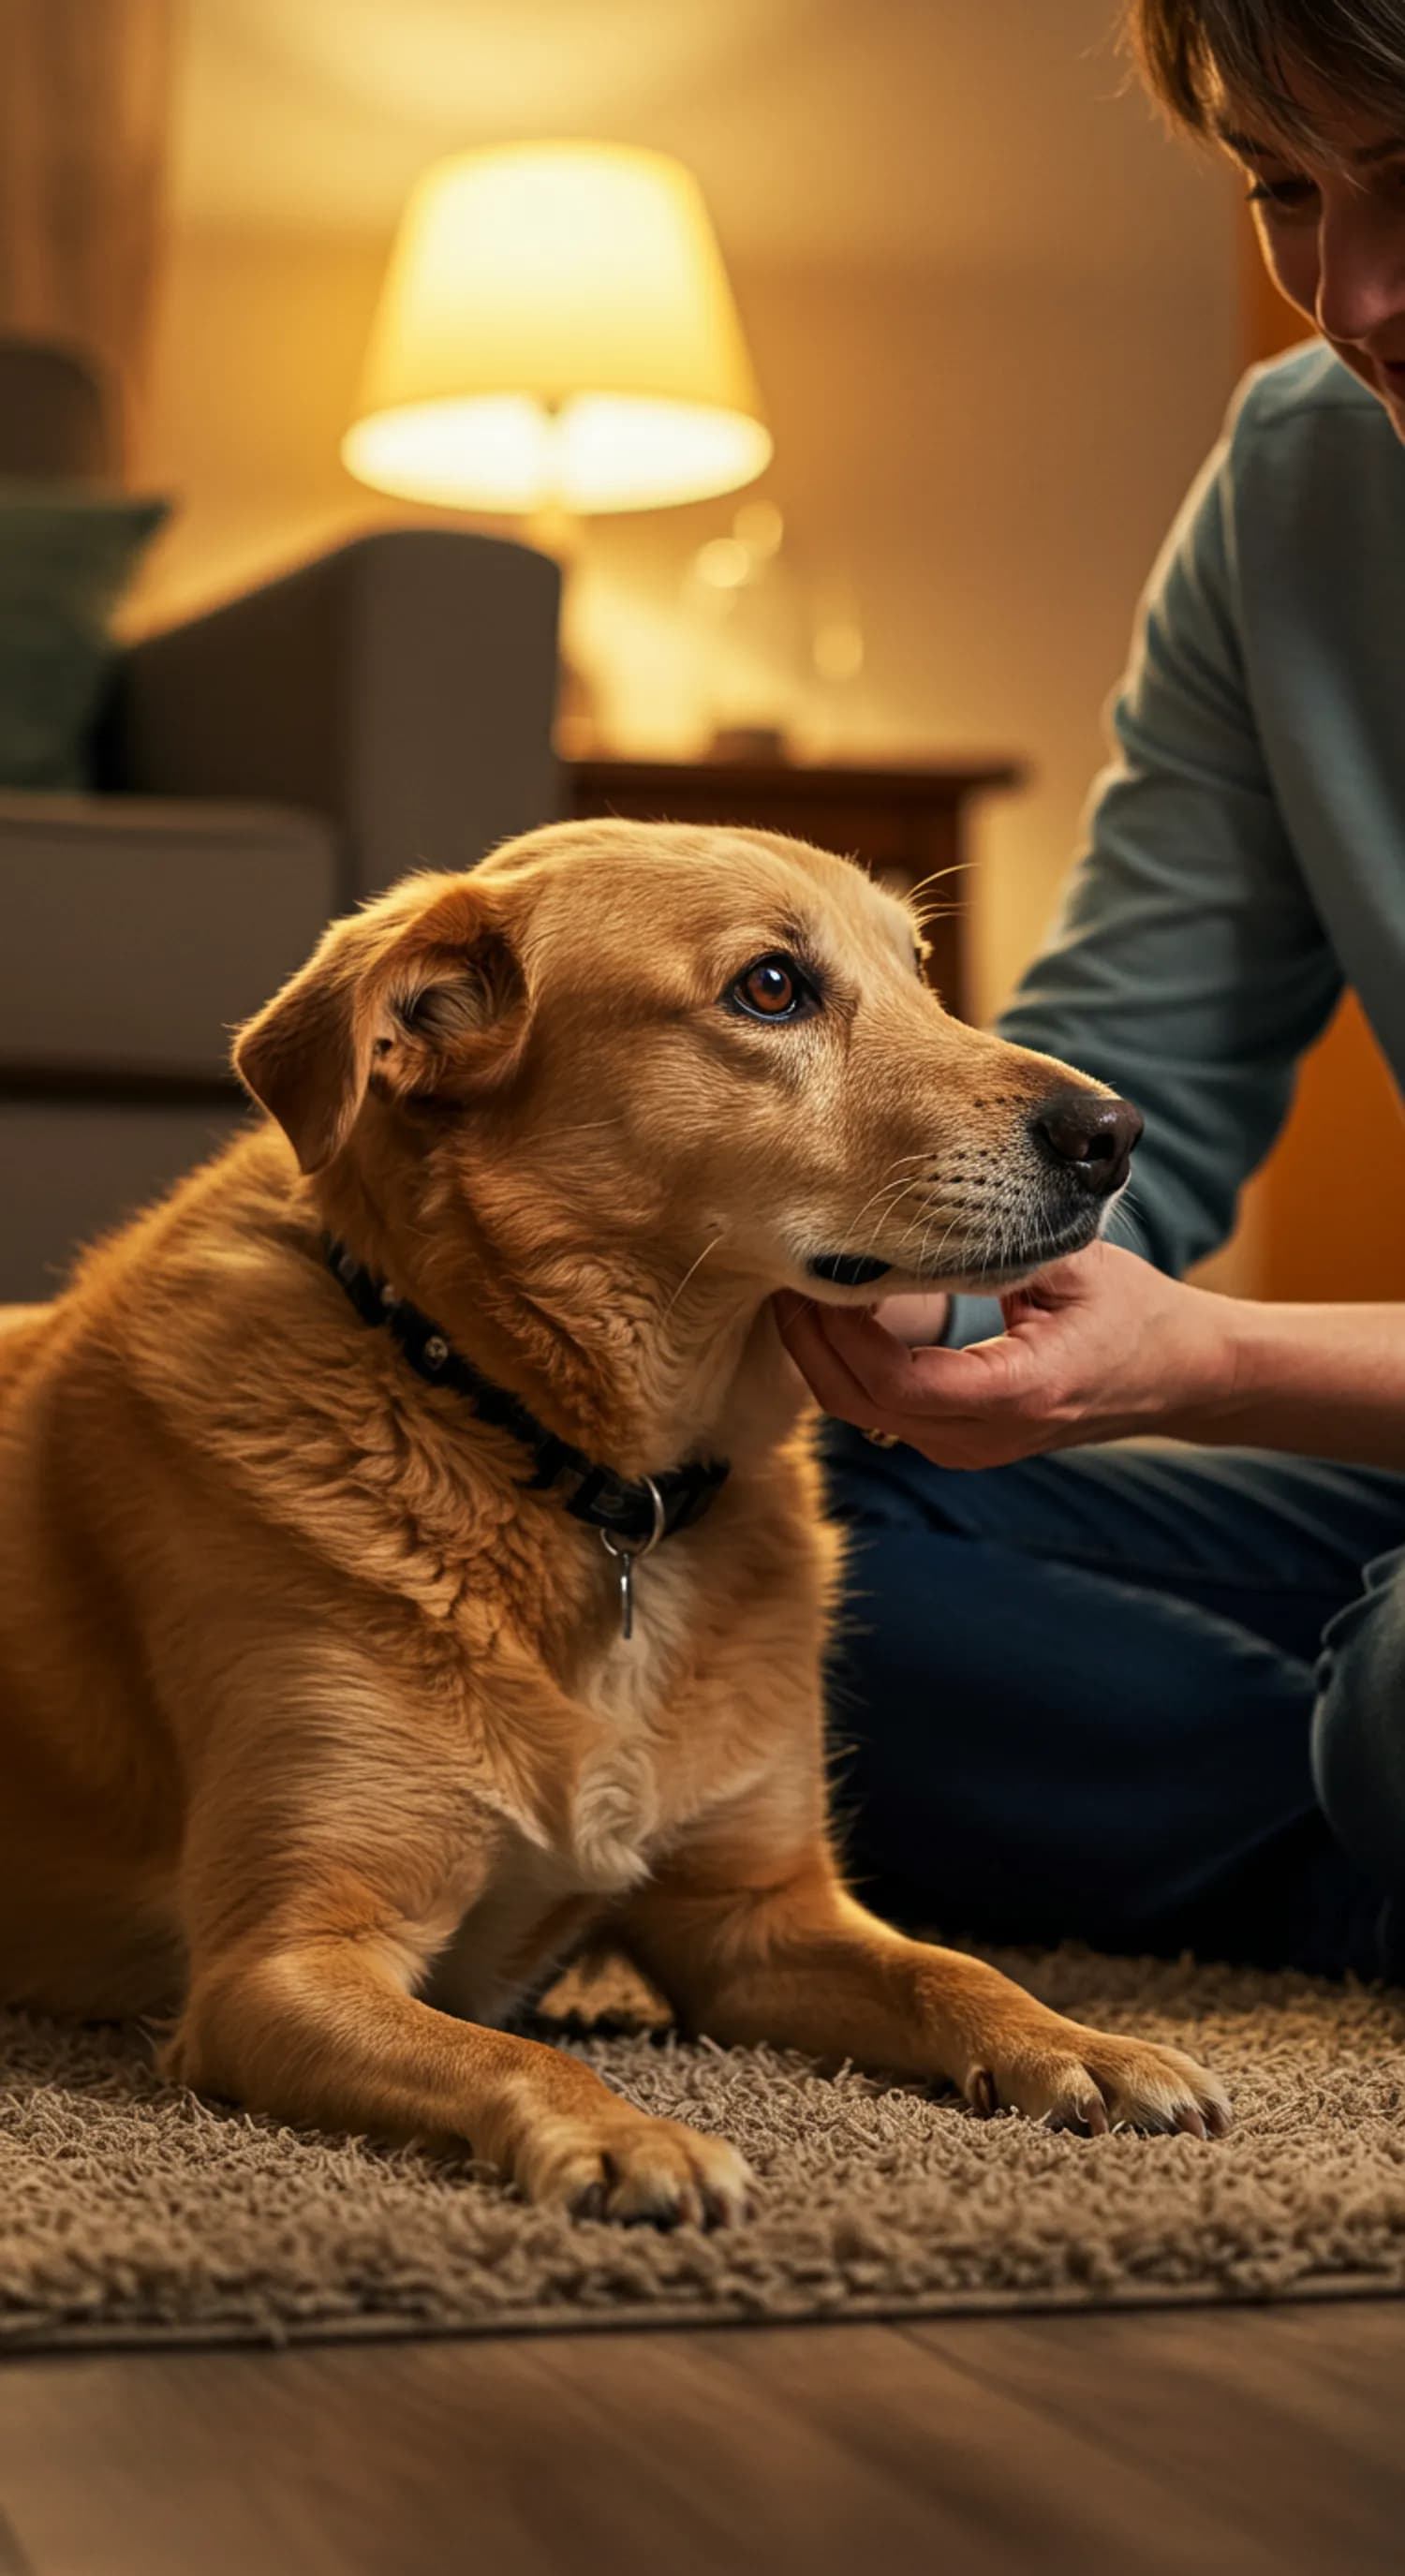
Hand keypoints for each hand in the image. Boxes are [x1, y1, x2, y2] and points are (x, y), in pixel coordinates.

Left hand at [773, 1241, 1234, 1469]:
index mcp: (1019, 1392)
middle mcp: (982, 1437)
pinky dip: (848, 1363)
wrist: (1181, 1379)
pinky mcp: (958, 1443)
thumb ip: (1009, 1242)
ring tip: (796, 1285)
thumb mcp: (1078, 1266)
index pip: (897, 1381)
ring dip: (820, 1352)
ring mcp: (967, 1449)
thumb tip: (942, 1188)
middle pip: (858, 1402)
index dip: (842, 1331)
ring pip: (860, 1411)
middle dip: (809, 1339)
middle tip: (779, 1272)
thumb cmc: (1136, 1312)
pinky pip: (881, 1409)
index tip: (817, 1272)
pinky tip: (838, 1309)